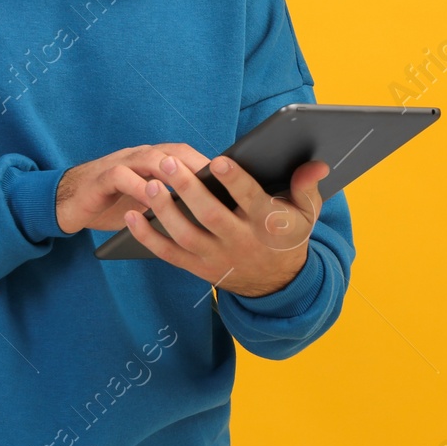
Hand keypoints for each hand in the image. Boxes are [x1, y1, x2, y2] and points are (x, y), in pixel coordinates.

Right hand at [55, 143, 211, 234]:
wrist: (69, 203)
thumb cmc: (114, 204)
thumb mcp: (146, 203)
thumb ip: (170, 202)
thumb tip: (207, 214)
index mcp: (152, 161)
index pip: (185, 155)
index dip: (207, 164)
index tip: (230, 180)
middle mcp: (139, 157)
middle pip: (172, 153)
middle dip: (195, 166)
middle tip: (216, 183)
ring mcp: (120, 164)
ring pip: (149, 159)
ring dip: (170, 171)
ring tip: (189, 187)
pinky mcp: (101, 178)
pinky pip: (122, 176)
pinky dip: (138, 187)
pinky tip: (152, 200)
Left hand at [123, 151, 328, 297]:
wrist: (277, 285)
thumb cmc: (287, 237)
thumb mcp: (306, 214)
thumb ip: (307, 187)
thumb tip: (316, 163)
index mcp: (267, 224)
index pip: (251, 200)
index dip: (235, 181)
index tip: (219, 160)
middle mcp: (240, 242)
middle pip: (210, 216)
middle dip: (188, 189)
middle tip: (168, 163)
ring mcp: (216, 258)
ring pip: (186, 235)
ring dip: (164, 211)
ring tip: (150, 185)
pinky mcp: (198, 268)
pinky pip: (168, 254)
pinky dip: (147, 237)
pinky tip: (130, 216)